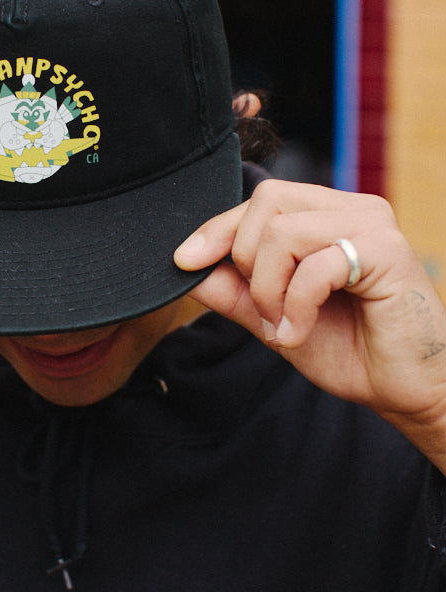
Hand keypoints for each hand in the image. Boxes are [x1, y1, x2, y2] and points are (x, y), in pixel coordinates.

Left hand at [174, 180, 445, 470]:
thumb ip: (235, 290)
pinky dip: (296, 305)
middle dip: (246, 261)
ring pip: (282, 232)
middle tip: (266, 311)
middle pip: (266, 202)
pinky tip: (302, 332)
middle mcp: (353, 208)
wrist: (406, 390)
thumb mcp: (275, 318)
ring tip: (285, 325)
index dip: (216, 228)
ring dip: (269, 289)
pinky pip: (313, 265)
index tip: (184, 261)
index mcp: (329, 214)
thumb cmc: (351, 350)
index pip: (260, 200)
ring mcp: (373, 225)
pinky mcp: (387, 251)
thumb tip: (186, 266)